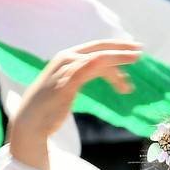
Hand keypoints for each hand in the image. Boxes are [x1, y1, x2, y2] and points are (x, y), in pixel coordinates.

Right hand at [6, 38, 140, 169]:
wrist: (29, 123)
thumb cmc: (48, 108)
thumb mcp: (66, 87)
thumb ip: (80, 76)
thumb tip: (97, 75)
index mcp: (66, 57)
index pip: (96, 47)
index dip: (115, 46)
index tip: (132, 50)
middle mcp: (66, 58)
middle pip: (100, 48)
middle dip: (121, 49)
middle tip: (139, 52)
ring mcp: (66, 68)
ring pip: (99, 58)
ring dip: (119, 59)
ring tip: (135, 64)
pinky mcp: (67, 81)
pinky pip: (89, 69)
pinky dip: (104, 66)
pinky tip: (117, 73)